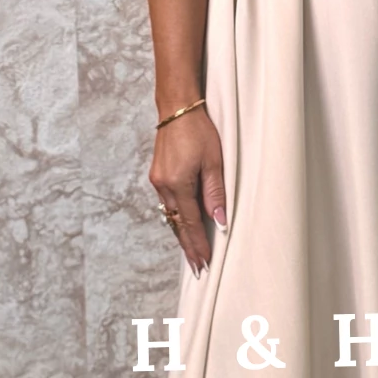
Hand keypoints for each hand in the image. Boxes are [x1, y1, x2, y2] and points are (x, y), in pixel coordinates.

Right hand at [151, 109, 228, 275]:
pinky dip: (177, 217)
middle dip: (188, 247)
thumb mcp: (214, 162)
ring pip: (170, 215)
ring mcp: (157, 181)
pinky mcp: (158, 175)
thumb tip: (220, 220)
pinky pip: (168, 203)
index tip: (205, 263)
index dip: (198, 245)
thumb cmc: (198, 131)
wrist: (177, 109)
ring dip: (182, 233)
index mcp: (177, 184)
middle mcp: (163, 186)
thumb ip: (215, 193)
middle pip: (177, 224)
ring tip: (193, 252)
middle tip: (198, 268)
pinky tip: (183, 225)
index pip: (189, 223)